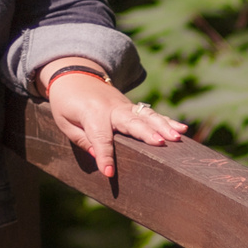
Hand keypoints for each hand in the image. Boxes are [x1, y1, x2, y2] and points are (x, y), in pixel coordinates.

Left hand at [41, 63, 187, 180]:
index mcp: (92, 113)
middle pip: (131, 122)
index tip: (109, 173)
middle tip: (160, 143)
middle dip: (145, 133)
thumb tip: (99, 158)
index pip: (100, 137)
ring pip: (146, 115)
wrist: (74, 75)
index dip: (105, 155)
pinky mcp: (132, 107)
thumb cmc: (66, 103)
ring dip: (163, 126)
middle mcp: (112, 107)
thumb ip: (83, 140)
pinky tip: (182, 129)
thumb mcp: (65, 122)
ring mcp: (124, 105)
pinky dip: (167, 120)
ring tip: (177, 138)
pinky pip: (151, 113)